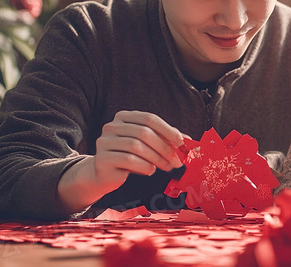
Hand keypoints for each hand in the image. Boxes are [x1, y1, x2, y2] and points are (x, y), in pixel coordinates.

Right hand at [58, 111, 185, 211]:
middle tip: (176, 161)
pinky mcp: (102, 158)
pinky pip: (128, 160)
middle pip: (144, 132)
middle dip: (164, 147)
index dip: (168, 130)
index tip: (182, 143)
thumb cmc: (130, 156)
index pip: (150, 118)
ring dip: (156, 158)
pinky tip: (150, 170)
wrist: (104, 174)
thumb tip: (189, 141)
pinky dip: (144, 166)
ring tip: (166, 167)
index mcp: (124, 117)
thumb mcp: (148, 145)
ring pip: (136, 146)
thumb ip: (165, 139)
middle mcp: (112, 126)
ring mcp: (104, 141)